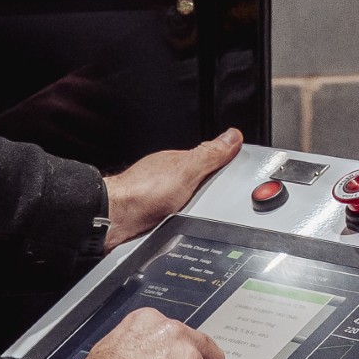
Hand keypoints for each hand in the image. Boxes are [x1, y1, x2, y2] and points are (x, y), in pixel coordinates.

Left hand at [102, 128, 243, 248]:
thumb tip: (232, 136)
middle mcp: (172, 176)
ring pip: (191, 199)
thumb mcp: (186, 171)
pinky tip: (186, 221)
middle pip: (204, 181)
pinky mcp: (158, 215)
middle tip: (226, 196)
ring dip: (199, 205)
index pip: (213, 158)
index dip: (228, 165)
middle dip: (216, 189)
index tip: (242, 170)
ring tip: (207, 211)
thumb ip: (210, 155)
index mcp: (182, 161)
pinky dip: (185, 217)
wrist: (117, 220)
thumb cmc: (143, 193)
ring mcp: (164, 196)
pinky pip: (179, 214)